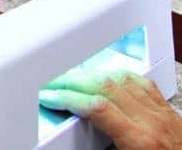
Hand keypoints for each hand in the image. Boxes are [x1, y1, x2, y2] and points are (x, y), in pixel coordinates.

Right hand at [39, 68, 181, 149]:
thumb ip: (97, 146)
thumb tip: (71, 142)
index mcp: (139, 140)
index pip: (96, 106)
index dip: (67, 97)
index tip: (49, 97)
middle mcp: (150, 121)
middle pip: (105, 85)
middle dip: (73, 79)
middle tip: (53, 82)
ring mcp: (161, 112)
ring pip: (122, 78)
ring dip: (93, 74)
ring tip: (73, 77)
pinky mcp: (168, 110)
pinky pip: (142, 82)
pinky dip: (119, 76)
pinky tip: (108, 77)